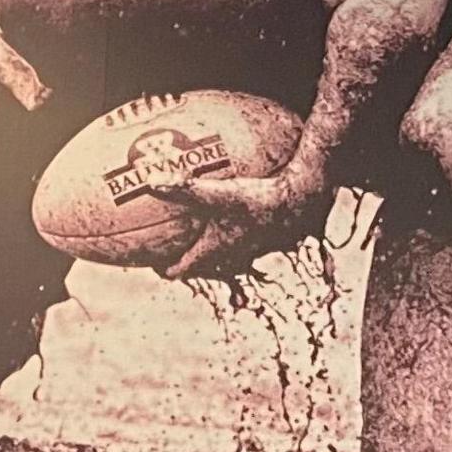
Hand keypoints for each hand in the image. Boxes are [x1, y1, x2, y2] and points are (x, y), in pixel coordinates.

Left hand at [151, 166, 325, 279]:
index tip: (151, 260)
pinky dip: (230, 236)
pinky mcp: (264, 240)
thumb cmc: (257, 202)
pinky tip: (235, 215)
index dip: (162, 267)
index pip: (179, 270)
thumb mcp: (218, 194)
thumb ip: (184, 189)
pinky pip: (240, 243)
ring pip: (221, 258)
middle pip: (198, 267)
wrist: (300, 203)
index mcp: (211, 252)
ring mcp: (247, 252)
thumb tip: (151, 181)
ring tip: (199, 233)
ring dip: (208, 251)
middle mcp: (228, 258)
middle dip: (182, 260)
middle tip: (168, 248)